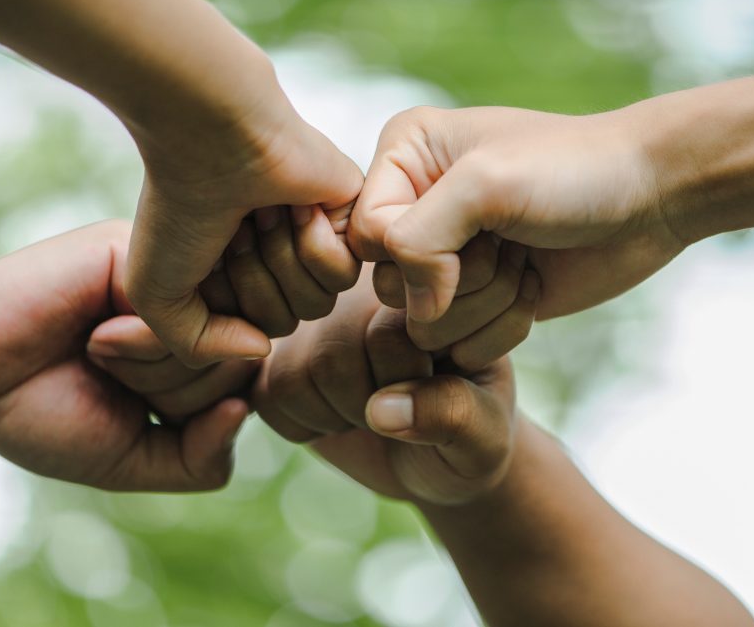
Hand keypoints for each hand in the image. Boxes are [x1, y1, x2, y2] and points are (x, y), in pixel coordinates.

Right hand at [0, 221, 249, 490]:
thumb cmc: (45, 415)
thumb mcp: (138, 459)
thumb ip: (204, 454)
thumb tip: (247, 403)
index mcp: (199, 349)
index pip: (249, 388)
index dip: (196, 417)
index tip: (138, 409)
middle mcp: (192, 307)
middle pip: (242, 364)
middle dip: (174, 393)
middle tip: (109, 375)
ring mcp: (169, 275)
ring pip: (219, 335)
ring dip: (152, 369)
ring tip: (96, 351)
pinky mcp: (140, 252)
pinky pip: (182, 309)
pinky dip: (139, 343)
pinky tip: (95, 336)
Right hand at [126, 90, 363, 368]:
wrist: (209, 135)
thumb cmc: (175, 208)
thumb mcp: (157, 297)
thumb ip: (199, 346)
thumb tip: (261, 349)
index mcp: (243, 273)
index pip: (254, 332)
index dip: (226, 305)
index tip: (205, 253)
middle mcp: (283, 256)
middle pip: (288, 322)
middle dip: (253, 283)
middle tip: (234, 229)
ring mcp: (321, 236)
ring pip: (319, 302)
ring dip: (278, 262)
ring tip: (260, 214)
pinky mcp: (354, 216)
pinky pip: (345, 273)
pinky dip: (310, 244)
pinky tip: (293, 206)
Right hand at [250, 268, 518, 505]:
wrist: (439, 459)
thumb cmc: (472, 437)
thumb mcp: (484, 434)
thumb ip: (453, 414)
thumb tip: (383, 410)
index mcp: (428, 295)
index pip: (389, 335)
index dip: (408, 387)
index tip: (440, 401)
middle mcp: (369, 294)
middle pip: (335, 354)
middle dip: (367, 407)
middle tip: (402, 415)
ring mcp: (322, 321)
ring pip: (298, 374)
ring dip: (335, 417)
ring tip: (373, 414)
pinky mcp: (287, 353)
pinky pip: (269, 394)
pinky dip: (303, 425)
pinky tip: (339, 418)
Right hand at [349, 105, 684, 324]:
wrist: (650, 199)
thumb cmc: (573, 172)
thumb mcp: (485, 184)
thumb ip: (419, 238)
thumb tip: (414, 314)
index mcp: (403, 156)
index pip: (365, 235)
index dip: (417, 253)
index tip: (481, 230)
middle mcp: (415, 205)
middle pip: (390, 285)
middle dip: (461, 278)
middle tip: (508, 242)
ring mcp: (445, 256)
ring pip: (423, 324)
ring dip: (487, 303)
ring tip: (524, 260)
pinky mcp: (474, 300)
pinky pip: (458, 345)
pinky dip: (502, 328)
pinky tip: (532, 285)